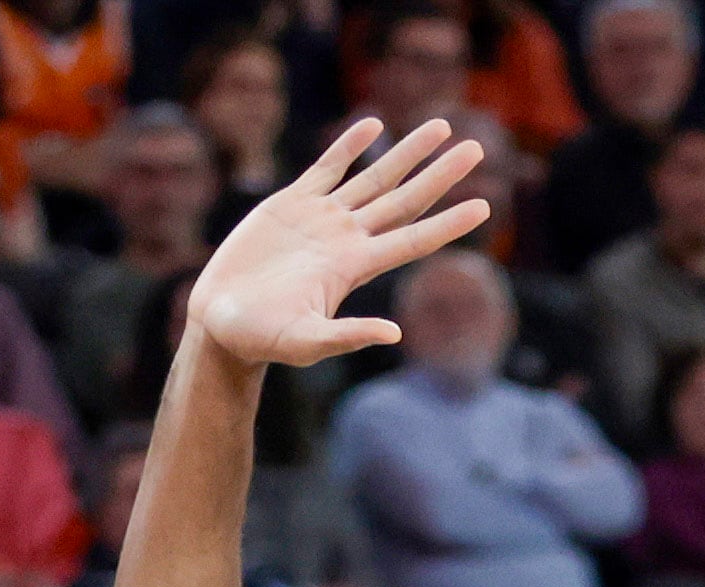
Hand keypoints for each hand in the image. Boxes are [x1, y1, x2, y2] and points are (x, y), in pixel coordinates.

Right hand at [188, 118, 491, 370]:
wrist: (220, 322)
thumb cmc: (261, 340)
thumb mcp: (304, 343)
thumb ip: (347, 337)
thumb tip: (394, 334)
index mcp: (353, 267)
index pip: (412, 240)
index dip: (448, 224)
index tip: (483, 207)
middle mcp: (345, 239)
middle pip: (404, 201)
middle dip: (439, 174)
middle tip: (476, 148)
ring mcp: (321, 219)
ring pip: (373, 178)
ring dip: (406, 152)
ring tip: (440, 126)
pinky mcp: (291, 205)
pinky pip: (328, 168)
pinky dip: (349, 146)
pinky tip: (373, 125)